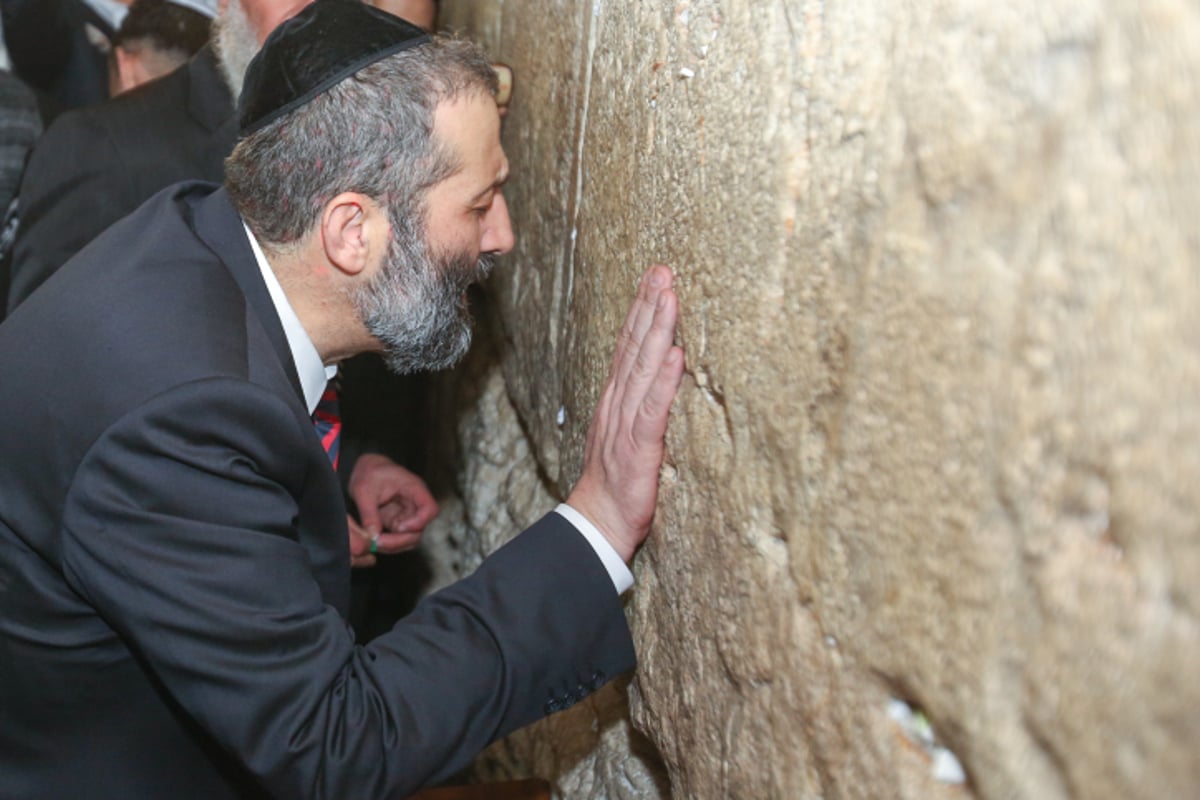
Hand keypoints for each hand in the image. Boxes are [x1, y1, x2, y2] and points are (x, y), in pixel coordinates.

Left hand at [347, 453, 438, 567]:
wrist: (367, 471)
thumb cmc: (369, 473)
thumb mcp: (364, 489)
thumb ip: (368, 513)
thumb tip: (373, 535)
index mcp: (414, 489)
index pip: (430, 508)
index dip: (420, 521)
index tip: (399, 527)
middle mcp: (415, 504)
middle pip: (420, 529)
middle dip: (400, 540)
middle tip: (378, 542)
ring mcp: (407, 515)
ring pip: (410, 538)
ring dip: (394, 545)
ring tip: (374, 543)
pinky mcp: (398, 523)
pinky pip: (399, 539)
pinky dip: (388, 544)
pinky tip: (373, 542)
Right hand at [567, 265, 684, 561]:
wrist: (598, 524)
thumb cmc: (618, 484)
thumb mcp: (628, 435)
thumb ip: (642, 404)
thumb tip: (665, 374)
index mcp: (616, 400)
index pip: (628, 346)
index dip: (641, 311)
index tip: (655, 278)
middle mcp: (618, 404)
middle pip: (633, 347)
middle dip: (648, 306)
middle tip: (662, 270)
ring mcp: (625, 424)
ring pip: (642, 369)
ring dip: (656, 330)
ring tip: (669, 297)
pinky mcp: (638, 448)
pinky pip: (652, 410)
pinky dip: (664, 382)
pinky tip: (675, 356)